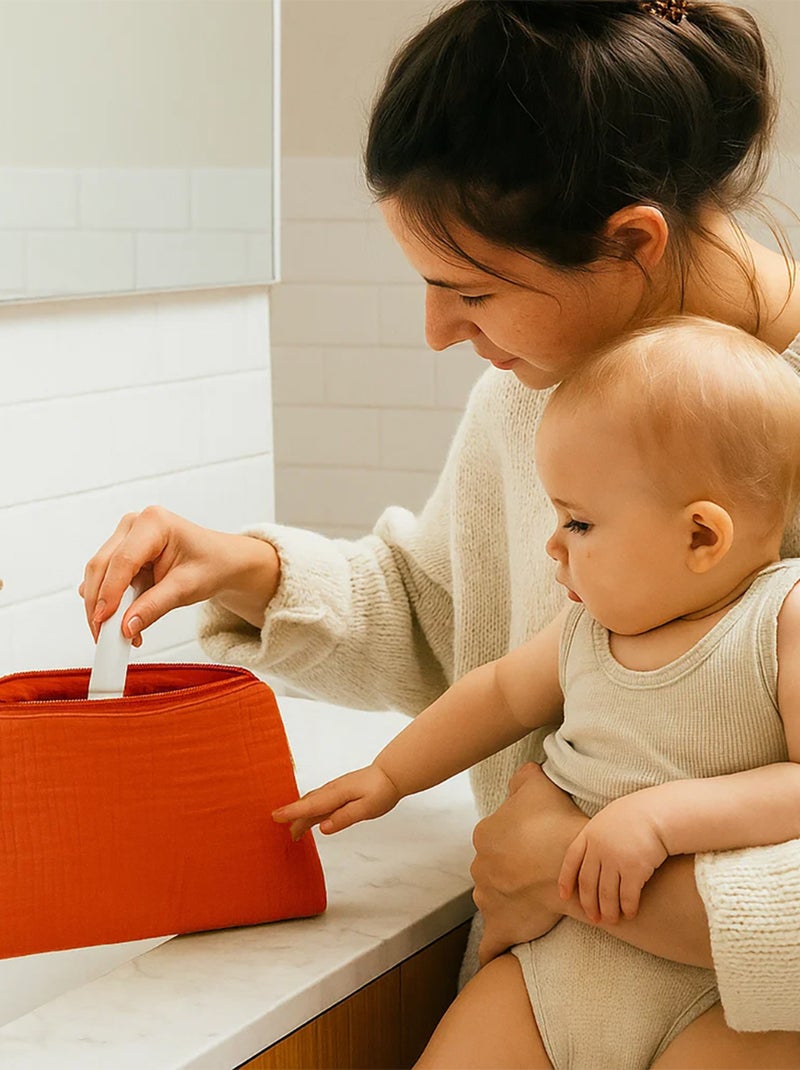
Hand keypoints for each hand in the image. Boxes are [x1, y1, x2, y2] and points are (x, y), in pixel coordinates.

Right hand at [80, 506, 279, 643]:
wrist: (221, 562)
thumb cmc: (211, 565)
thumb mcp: (187, 588)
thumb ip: (154, 606)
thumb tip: (127, 627)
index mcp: (154, 522)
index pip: (123, 561)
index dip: (110, 593)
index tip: (104, 621)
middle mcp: (134, 524)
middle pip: (102, 566)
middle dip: (99, 604)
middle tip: (103, 636)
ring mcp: (124, 537)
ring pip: (98, 574)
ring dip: (102, 606)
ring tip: (116, 633)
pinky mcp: (120, 552)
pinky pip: (105, 579)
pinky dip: (108, 602)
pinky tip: (120, 620)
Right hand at [272, 766, 400, 839]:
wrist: (391, 774)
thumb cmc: (381, 790)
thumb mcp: (366, 809)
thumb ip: (344, 818)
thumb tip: (323, 828)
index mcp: (336, 795)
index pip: (310, 806)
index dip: (292, 812)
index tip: (275, 817)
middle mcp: (332, 790)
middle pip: (307, 805)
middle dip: (292, 815)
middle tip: (278, 827)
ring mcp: (335, 789)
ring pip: (312, 802)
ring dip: (300, 812)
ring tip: (292, 827)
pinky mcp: (339, 791)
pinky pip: (319, 800)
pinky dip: (309, 807)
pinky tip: (309, 814)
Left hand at [471, 763, 587, 965]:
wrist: (574, 864)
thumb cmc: (557, 822)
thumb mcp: (537, 783)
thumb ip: (522, 777)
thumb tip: (519, 777)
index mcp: (485, 835)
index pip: (495, 837)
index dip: (518, 839)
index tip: (537, 842)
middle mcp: (480, 867)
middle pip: (492, 868)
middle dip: (510, 870)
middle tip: (538, 870)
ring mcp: (488, 899)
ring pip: (492, 898)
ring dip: (506, 900)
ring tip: (530, 901)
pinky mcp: (501, 926)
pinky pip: (490, 944)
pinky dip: (490, 952)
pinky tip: (490, 963)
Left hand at [558, 793, 668, 923]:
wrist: (660, 813)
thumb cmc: (638, 814)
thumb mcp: (610, 818)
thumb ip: (598, 836)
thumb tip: (593, 854)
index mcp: (590, 833)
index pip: (571, 860)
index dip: (566, 880)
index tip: (564, 896)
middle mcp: (599, 848)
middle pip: (588, 882)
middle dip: (589, 903)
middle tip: (593, 918)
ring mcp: (615, 859)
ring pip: (606, 894)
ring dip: (608, 911)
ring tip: (610, 920)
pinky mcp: (634, 870)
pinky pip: (627, 896)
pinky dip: (627, 908)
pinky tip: (630, 914)